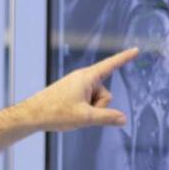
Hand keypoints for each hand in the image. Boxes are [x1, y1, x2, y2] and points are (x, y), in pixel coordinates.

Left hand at [17, 48, 138, 131]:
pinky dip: (83, 110)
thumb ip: (107, 118)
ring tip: (72, 114)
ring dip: (90, 110)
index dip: (125, 58)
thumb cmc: (55, 113)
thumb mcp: (85, 117)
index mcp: (87, 77)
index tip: (136, 50)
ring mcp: (77, 85)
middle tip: (80, 113)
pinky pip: (87, 102)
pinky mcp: (72, 92)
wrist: (32, 115)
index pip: (111, 65)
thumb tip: (123, 119)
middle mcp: (82, 78)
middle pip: (105, 94)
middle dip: (99, 107)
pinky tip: (69, 114)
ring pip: (96, 100)